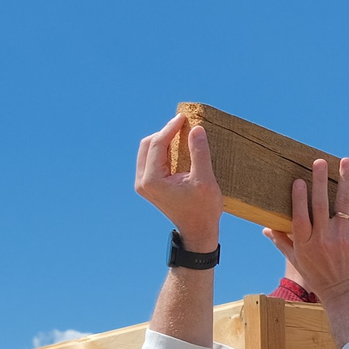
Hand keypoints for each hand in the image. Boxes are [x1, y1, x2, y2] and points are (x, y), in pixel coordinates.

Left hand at [136, 111, 222, 250]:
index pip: (158, 144)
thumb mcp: (205, 180)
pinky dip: (162, 150)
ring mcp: (143, 184)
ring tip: (182, 135)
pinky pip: (151, 159)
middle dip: (165, 132)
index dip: (171, 127)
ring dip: (163, 140)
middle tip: (184, 125)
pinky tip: (177, 147)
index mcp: (153, 180)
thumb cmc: (203, 209)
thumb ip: (199, 153)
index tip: (184, 118)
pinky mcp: (148, 186)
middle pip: (148, 144)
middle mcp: (143, 181)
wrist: (198, 231)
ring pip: (148, 150)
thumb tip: (196, 129)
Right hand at [268, 157, 348, 302]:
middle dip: (320, 181)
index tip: (298, 179)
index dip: (299, 198)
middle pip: (321, 206)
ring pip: (343, 205)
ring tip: (346, 162)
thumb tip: (264, 228)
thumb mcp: (296, 260)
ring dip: (345, 181)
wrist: (343, 292)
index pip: (300, 217)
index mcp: (305, 244)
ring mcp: (342, 238)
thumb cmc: (317, 275)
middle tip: (319, 161)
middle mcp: (323, 240)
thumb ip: (281, 242)